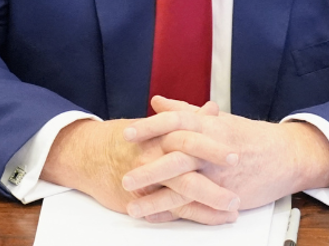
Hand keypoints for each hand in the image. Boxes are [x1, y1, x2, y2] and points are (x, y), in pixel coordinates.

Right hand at [41, 115, 239, 222]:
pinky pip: (173, 210)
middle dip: (214, 172)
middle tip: (238, 179)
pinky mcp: (145, 198)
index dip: (214, 144)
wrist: (91, 155)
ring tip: (233, 206)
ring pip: (183, 189)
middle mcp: (156, 154)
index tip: (236, 150)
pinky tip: (214, 218)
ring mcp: (150, 178)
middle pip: (188, 162)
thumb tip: (212, 109)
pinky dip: (195, 215)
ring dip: (210, 199)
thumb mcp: (159, 125)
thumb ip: (188, 117)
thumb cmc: (130, 140)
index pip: (191, 136)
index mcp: (162, 134)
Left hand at [120, 96, 328, 221]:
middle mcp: (212, 148)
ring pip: (185, 186)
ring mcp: (220, 174)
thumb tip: (157, 102)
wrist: (285, 156)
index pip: (175, 122)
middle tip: (125, 177)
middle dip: (150, 168)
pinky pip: (198, 206)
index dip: (151, 127)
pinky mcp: (227, 195)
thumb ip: (185, 112)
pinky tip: (158, 217)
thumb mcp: (217, 119)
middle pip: (177, 157)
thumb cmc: (248, 136)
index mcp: (209, 125)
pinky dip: (177, 213)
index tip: (127, 133)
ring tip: (133, 207)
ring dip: (158, 198)